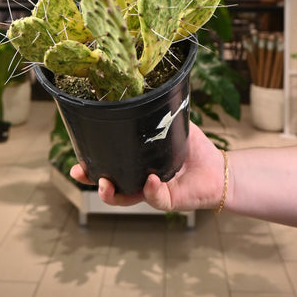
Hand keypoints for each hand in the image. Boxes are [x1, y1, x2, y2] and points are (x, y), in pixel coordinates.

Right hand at [69, 122, 225, 211]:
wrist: (219, 169)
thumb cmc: (195, 149)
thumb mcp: (172, 126)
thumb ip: (157, 115)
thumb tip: (140, 95)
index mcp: (138, 166)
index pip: (111, 168)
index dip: (92, 167)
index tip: (77, 163)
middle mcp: (141, 182)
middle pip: (111, 187)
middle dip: (93, 182)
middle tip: (80, 172)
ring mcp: (154, 193)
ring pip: (127, 199)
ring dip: (113, 194)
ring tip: (105, 184)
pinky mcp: (171, 201)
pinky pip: (157, 199)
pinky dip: (152, 191)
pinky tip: (150, 180)